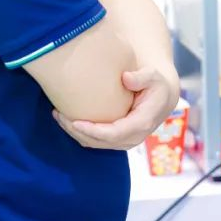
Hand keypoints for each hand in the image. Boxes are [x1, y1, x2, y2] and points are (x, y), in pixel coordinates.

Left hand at [54, 67, 178, 149]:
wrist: (162, 98)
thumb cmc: (156, 85)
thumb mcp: (154, 76)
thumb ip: (142, 77)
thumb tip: (125, 78)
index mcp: (141, 124)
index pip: (113, 134)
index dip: (93, 130)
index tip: (75, 121)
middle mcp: (132, 137)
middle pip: (99, 142)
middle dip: (76, 131)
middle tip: (59, 115)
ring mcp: (124, 141)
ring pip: (94, 144)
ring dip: (74, 133)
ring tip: (58, 115)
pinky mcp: (116, 140)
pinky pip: (94, 141)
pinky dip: (80, 132)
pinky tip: (68, 118)